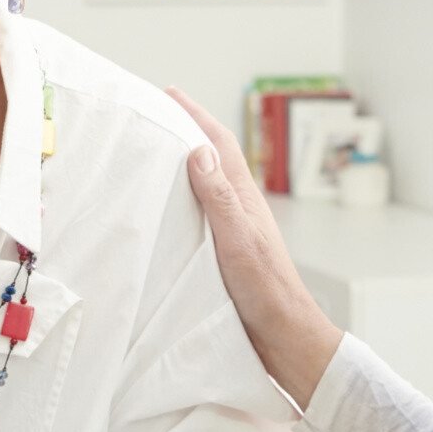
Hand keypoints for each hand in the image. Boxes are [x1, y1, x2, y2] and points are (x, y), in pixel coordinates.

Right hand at [168, 89, 343, 406]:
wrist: (282, 338)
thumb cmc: (265, 291)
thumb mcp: (238, 239)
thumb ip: (220, 196)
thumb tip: (200, 148)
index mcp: (243, 197)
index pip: (218, 144)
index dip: (194, 115)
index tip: (167, 93)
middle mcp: (238, 208)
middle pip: (210, 157)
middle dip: (183, 130)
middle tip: (152, 114)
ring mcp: (232, 229)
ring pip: (204, 185)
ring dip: (180, 164)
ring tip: (150, 153)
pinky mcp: (223, 253)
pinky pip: (197, 214)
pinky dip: (179, 200)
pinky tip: (162, 210)